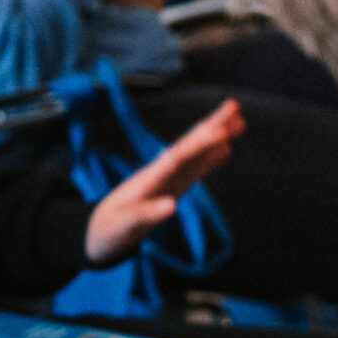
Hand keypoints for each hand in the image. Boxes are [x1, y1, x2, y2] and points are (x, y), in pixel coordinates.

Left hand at [83, 98, 244, 264]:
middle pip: (189, 146)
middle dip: (211, 127)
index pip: (178, 157)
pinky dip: (211, 158)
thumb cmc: (111, 229)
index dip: (199, 145)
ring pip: (195, 153)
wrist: (99, 231)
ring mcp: (168, 179)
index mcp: (150, 179)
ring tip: (237, 120)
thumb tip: (171, 205)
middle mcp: (161, 174)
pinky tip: (226, 148)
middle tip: (234, 106)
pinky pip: (196, 169)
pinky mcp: (172, 187)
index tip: (221, 132)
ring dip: (215, 136)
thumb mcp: (125, 225)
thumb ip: (146, 214)